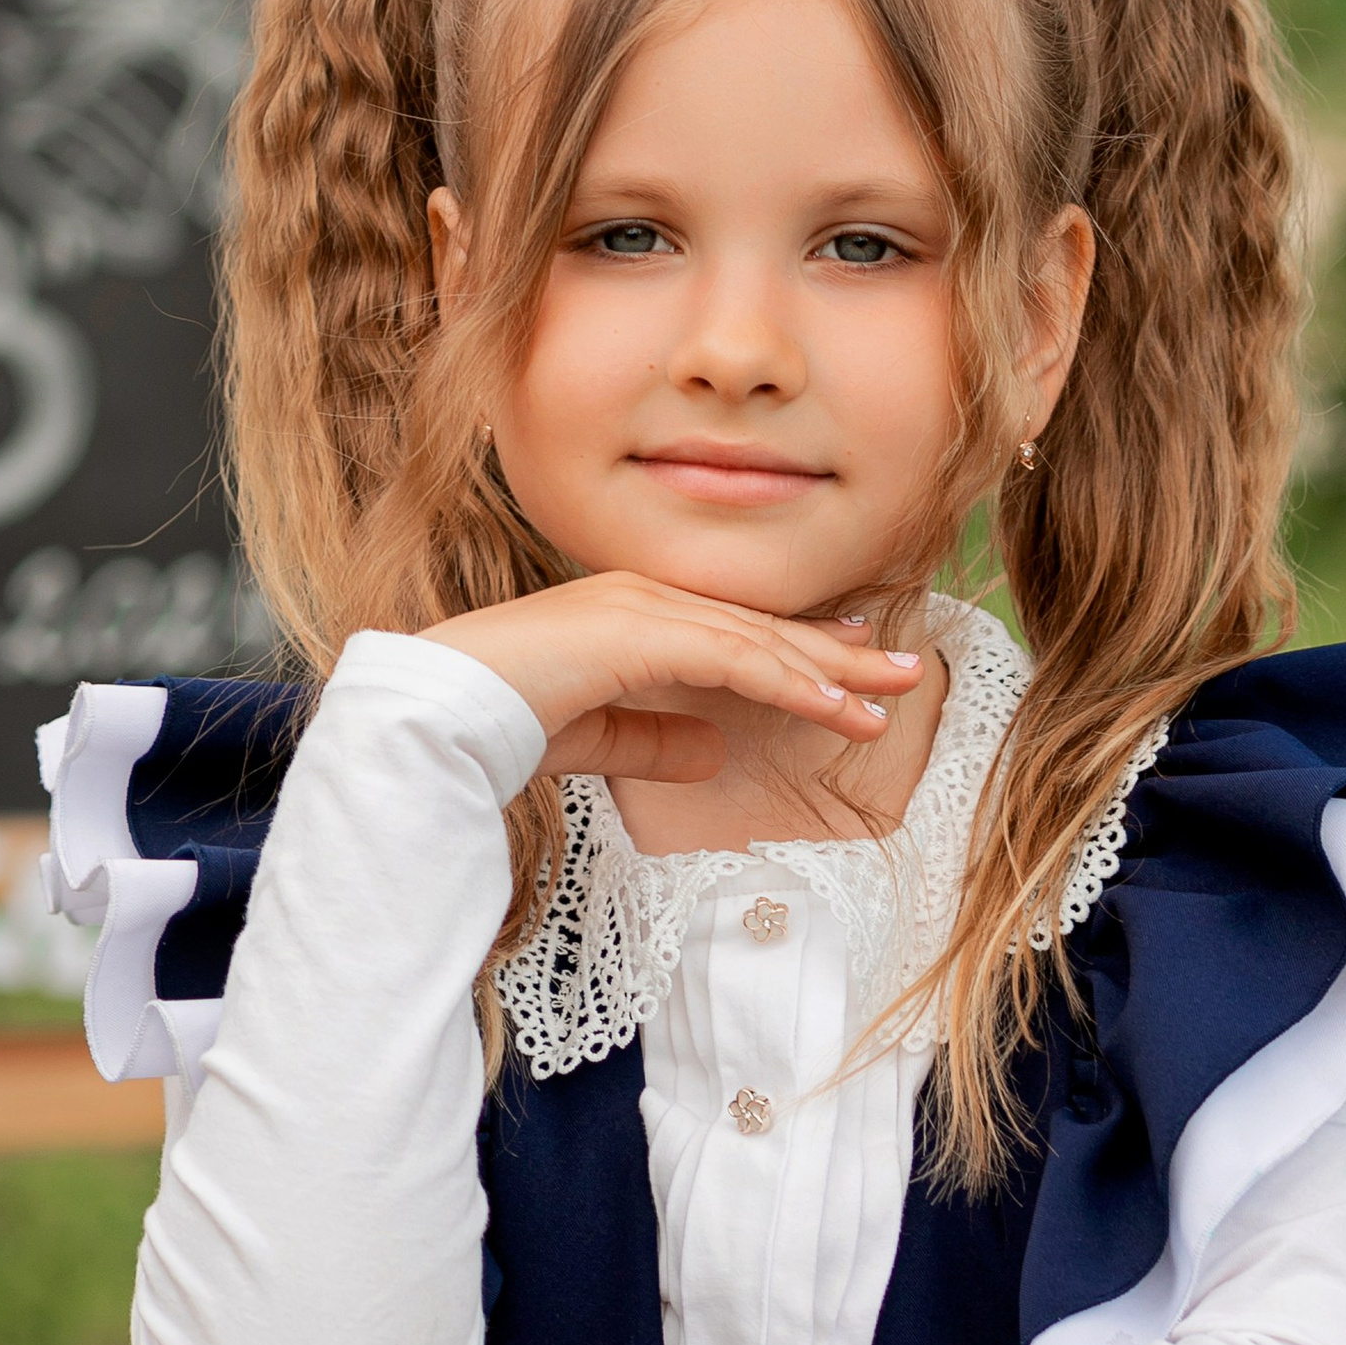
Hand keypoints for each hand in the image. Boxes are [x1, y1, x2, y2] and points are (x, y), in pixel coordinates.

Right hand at [425, 571, 919, 786]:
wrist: (440, 714)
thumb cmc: (501, 724)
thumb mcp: (596, 737)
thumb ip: (653, 737)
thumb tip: (717, 747)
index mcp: (632, 612)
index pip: (735, 626)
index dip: (799, 643)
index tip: (855, 656)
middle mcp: (644, 596)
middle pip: (762, 626)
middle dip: (838, 650)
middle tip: (905, 668)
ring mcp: (643, 606)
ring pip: (759, 640)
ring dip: (830, 672)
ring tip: (889, 699)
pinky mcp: (641, 631)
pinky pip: (735, 659)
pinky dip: (790, 683)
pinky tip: (835, 706)